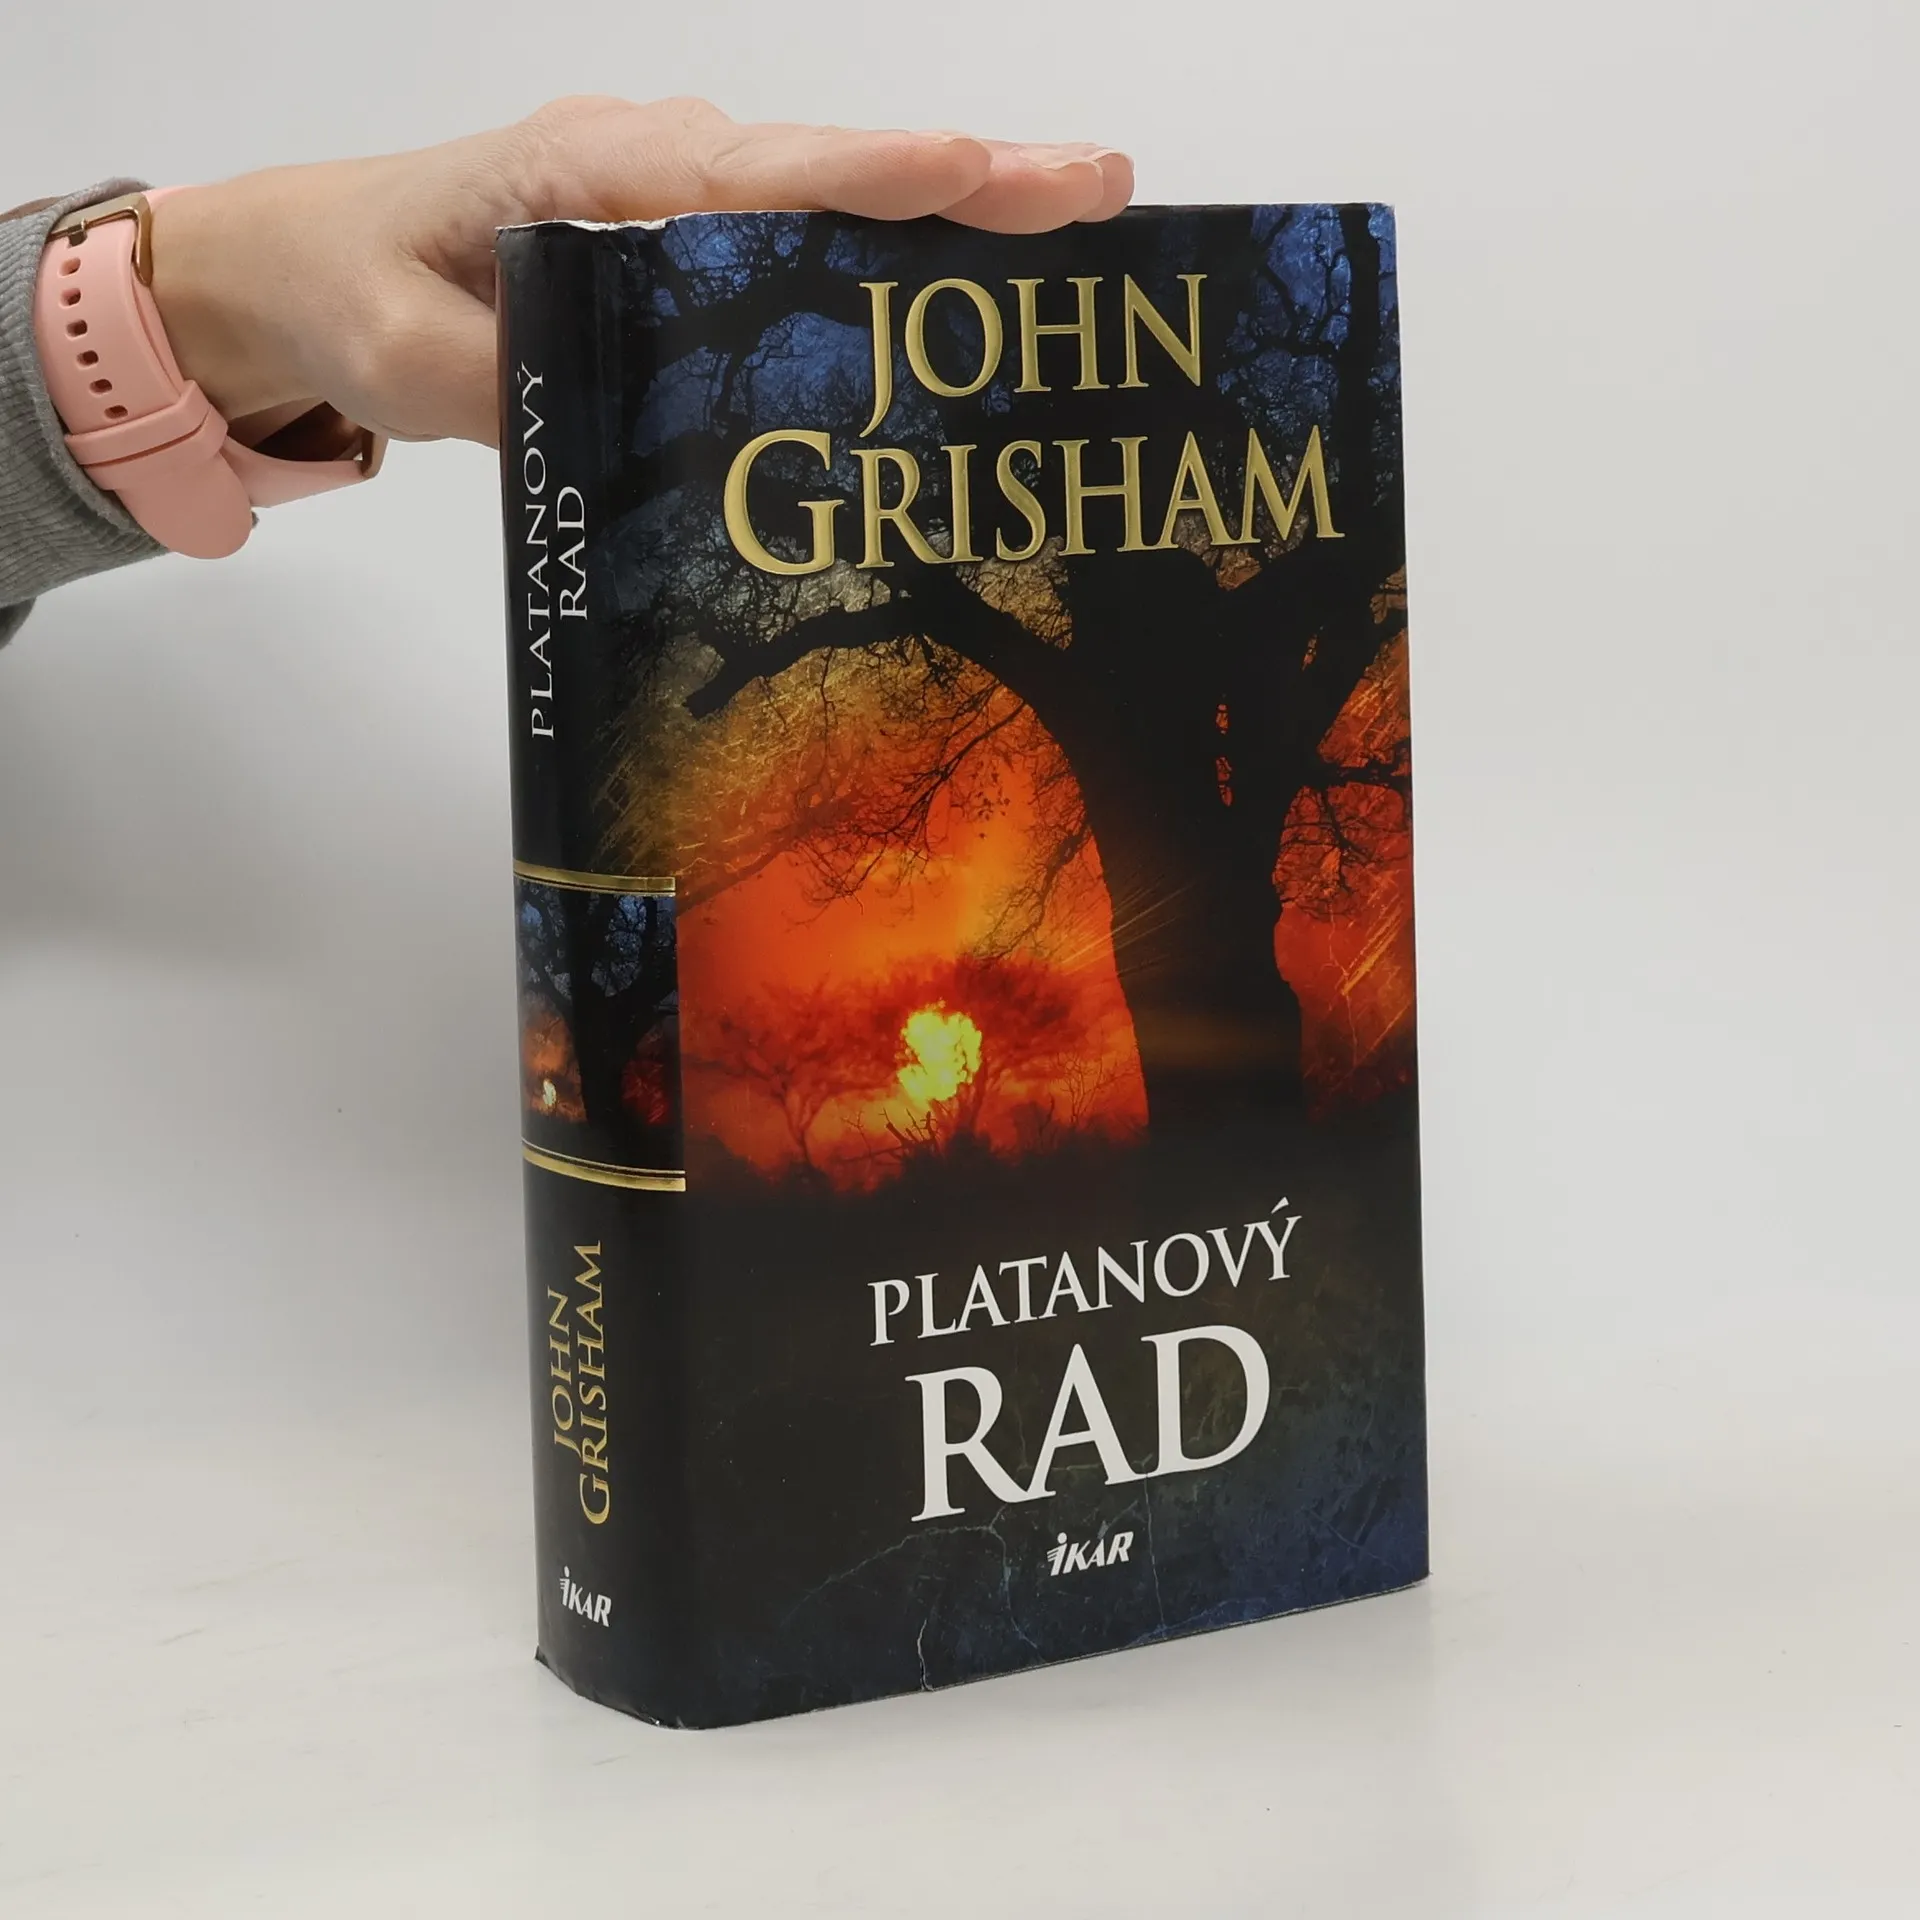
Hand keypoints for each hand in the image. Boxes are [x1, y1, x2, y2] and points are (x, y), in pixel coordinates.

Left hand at [147, 98, 1134, 448]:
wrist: (318, 262)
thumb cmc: (361, 291)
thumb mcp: (409, 356)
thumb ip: (510, 386)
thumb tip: (612, 420)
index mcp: (593, 169)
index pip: (754, 170)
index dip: (874, 174)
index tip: (979, 171)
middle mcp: (657, 160)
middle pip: (831, 169)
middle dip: (970, 178)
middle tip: (1101, 188)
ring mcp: (680, 192)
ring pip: (835, 198)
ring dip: (957, 213)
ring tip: (1081, 228)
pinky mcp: (688, 234)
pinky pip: (805, 236)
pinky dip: (897, 254)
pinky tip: (973, 294)